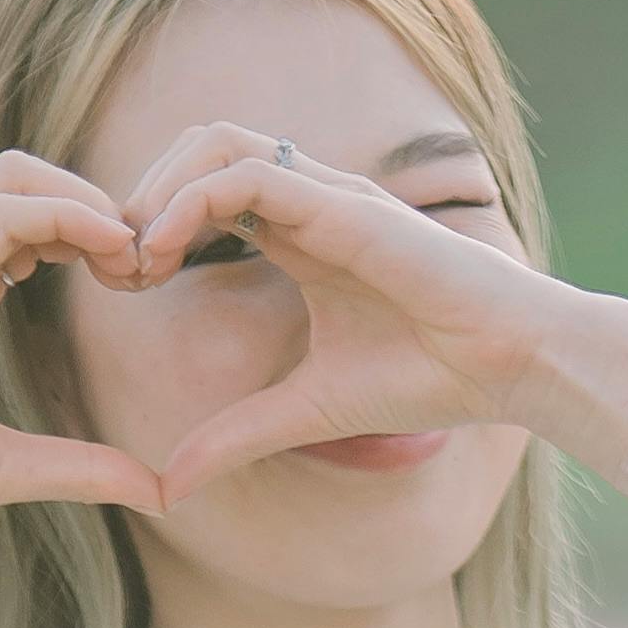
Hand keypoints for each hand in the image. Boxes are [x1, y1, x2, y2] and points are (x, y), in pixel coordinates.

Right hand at [0, 156, 158, 602]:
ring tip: (130, 254)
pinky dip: (66, 216)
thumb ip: (80, 469)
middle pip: (26, 182)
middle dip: (95, 205)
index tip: (135, 283)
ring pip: (16, 178)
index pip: (30, 223)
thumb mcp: (5, 468)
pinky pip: (4, 211)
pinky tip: (109, 252)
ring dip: (85, 201)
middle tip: (142, 264)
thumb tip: (157, 492)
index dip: (90, 236)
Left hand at [119, 128, 585, 502]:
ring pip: (215, 143)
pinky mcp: (347, 205)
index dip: (150, 228)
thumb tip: (169, 485)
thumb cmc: (428, 377)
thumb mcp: (305, 413)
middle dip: (141, 198)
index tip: (125, 287)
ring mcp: (328, 194)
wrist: (510, 366)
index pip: (202, 194)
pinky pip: (250, 174)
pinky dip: (193, 203)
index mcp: (298, 235)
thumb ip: (236, 436)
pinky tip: (167, 255)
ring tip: (137, 257)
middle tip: (117, 268)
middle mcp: (308, 201)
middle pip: (197, 151)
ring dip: (159, 190)